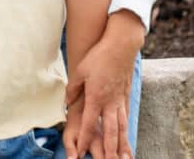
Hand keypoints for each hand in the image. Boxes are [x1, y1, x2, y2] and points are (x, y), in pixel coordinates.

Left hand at [65, 12, 140, 158]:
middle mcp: (110, 103)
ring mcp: (120, 101)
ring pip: (122, 128)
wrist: (121, 46)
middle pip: (110, 132)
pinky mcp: (126, 97)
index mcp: (96, 97)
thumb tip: (66, 103)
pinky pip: (126, 118)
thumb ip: (73, 89)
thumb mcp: (80, 71)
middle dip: (109, 151)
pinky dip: (127, 131)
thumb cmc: (99, 57)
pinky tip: (127, 139)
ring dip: (122, 146)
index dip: (85, 140)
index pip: (90, 124)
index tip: (82, 153)